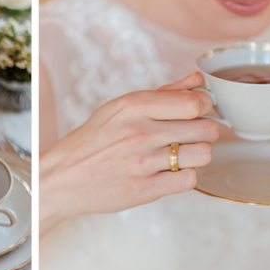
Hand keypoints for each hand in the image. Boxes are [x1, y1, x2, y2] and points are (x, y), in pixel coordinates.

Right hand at [40, 72, 218, 232]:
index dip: (206, 106)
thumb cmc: (93, 141)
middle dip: (205, 132)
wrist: (63, 177)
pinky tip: (171, 172)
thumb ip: (163, 93)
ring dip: (197, 155)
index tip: (200, 112)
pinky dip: (186, 176)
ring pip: (203, 154)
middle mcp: (139, 132)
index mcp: (134, 106)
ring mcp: (142, 162)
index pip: (195, 101)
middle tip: (191, 136)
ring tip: (181, 155)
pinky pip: (189, 180)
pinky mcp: (144, 189)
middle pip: (206, 128)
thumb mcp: (120, 108)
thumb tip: (198, 80)